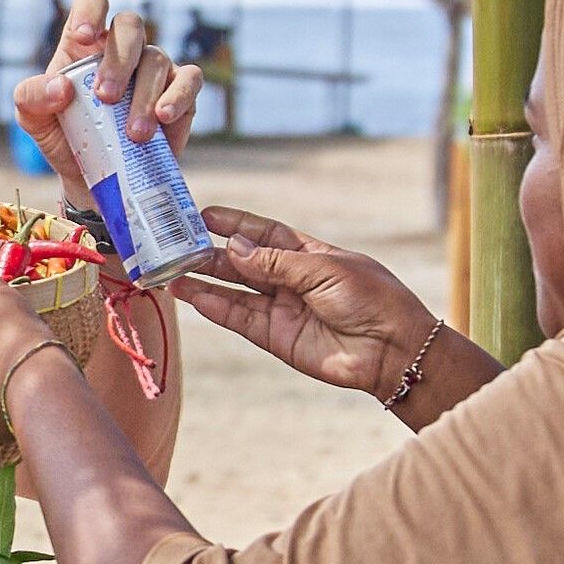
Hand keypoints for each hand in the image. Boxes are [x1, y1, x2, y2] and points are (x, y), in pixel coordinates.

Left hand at [13, 0, 200, 195]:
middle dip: (118, 60)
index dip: (91, 10)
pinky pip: (189, 80)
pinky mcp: (180, 92)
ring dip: (144, 95)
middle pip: (131, 25)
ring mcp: (155, 68)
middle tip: (105, 97)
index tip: (84, 37)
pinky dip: (178, 96)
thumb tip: (61, 88)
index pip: (94, 1)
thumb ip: (32, 97)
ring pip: (157, 58)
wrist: (95, 178)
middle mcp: (124, 48)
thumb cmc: (64, 138)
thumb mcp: (33, 119)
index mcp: (87, 44)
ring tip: (133, 133)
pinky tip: (163, 117)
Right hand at [185, 206, 438, 398]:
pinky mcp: (278, 338)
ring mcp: (283, 309)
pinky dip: (217, 309)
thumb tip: (234, 248)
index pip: (264, 233)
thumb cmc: (371, 298)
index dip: (235, 224)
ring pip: (235, 292)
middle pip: (243, 263)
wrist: (392, 349)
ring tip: (172, 274)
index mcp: (310, 254)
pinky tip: (194, 297)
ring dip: (204, 283)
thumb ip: (276, 262)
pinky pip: (241, 320)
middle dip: (211, 254)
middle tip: (176, 245)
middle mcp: (292, 280)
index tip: (204, 215)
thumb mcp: (324, 269)